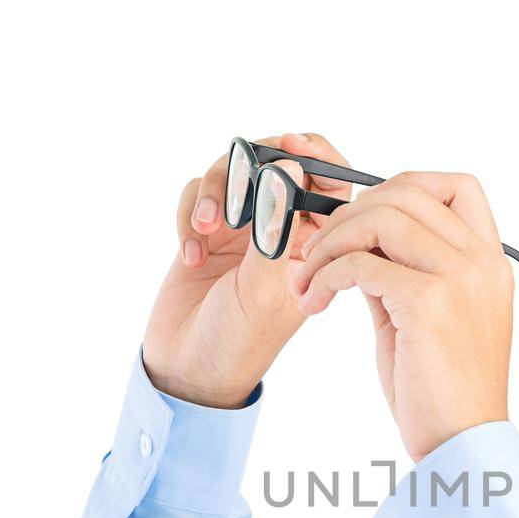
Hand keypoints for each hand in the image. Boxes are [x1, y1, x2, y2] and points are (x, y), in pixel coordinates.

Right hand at [142, 133, 353, 407]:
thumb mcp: (263, 288)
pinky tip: (190, 256)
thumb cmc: (239, 342)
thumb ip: (276, 228)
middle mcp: (283, 230)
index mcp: (316, 243)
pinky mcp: (207, 231)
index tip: (291, 147)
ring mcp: (243, 229)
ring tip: (204, 228)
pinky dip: (189, 216)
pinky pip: (197, 194)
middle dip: (252, 165)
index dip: (315, 154)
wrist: (189, 370)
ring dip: (214, 191)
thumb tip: (289, 167)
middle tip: (238, 176)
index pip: (329, 180)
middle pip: (276, 162)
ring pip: (232, 172)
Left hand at [287, 171, 512, 461]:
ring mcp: (459, 277)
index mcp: (490, 262)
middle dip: (349, 215)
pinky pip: (361, 264)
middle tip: (315, 252)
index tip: (364, 221)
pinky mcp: (429, 302)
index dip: (403, 187)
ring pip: (381, 218)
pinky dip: (326, 275)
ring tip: (307, 280)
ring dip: (330, 243)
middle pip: (407, 192)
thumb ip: (400, 274)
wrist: (461, 443)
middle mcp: (481, 261)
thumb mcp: (423, 319)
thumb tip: (357, 245)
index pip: (457, 186)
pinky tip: (315, 301)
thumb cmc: (441, 392)